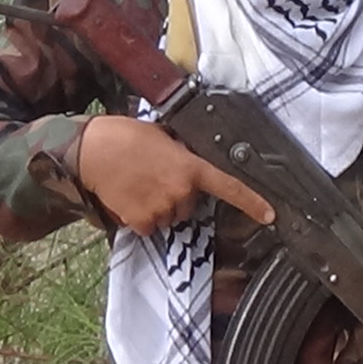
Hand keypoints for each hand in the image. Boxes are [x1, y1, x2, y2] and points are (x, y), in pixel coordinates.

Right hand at [77, 115, 274, 235]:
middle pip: (190, 206)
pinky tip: (130, 197)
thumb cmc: (126, 136)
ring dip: (159, 207)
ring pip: (170, 218)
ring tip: (140, 185)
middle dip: (177, 196)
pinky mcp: (142, 222)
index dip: (252, 202)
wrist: (92, 151)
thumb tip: (191, 165)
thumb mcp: (164, 137)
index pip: (228, 187)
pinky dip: (142, 217)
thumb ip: (184, 154)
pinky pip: (150, 227)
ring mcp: (162, 209)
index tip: (270, 215)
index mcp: (190, 167)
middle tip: (155, 177)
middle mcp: (181, 191)